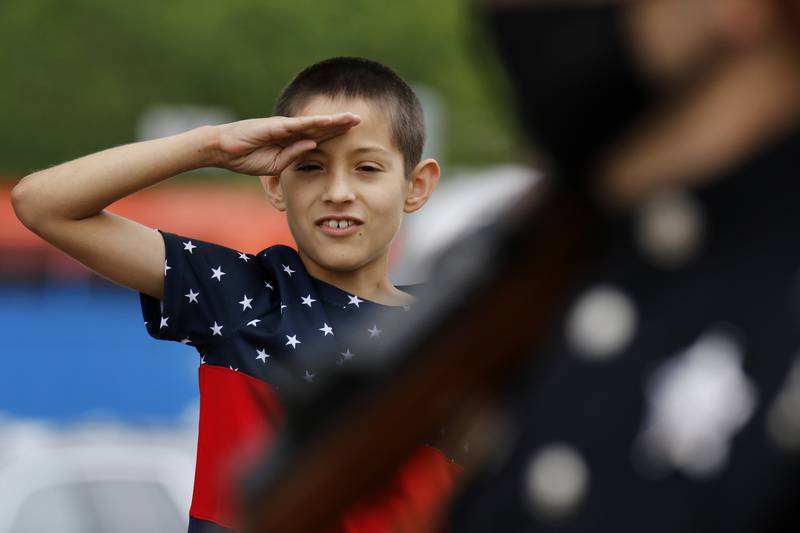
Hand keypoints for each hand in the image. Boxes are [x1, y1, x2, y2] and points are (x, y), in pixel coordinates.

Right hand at [213, 113, 360, 174]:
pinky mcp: (274, 126)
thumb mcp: (276, 165)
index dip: (337, 134)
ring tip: (351, 118)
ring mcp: (284, 127)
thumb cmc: (248, 157)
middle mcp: (291, 131)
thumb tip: (313, 148)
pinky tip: (327, 122)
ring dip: (332, 120)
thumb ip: (295, 156)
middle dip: (341, 124)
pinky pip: (296, 125)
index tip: (356, 134)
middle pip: (321, 127)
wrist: (224, 150)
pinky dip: (311, 123)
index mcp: (293, 141)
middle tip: (361, 120)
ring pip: (313, 123)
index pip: (319, 137)